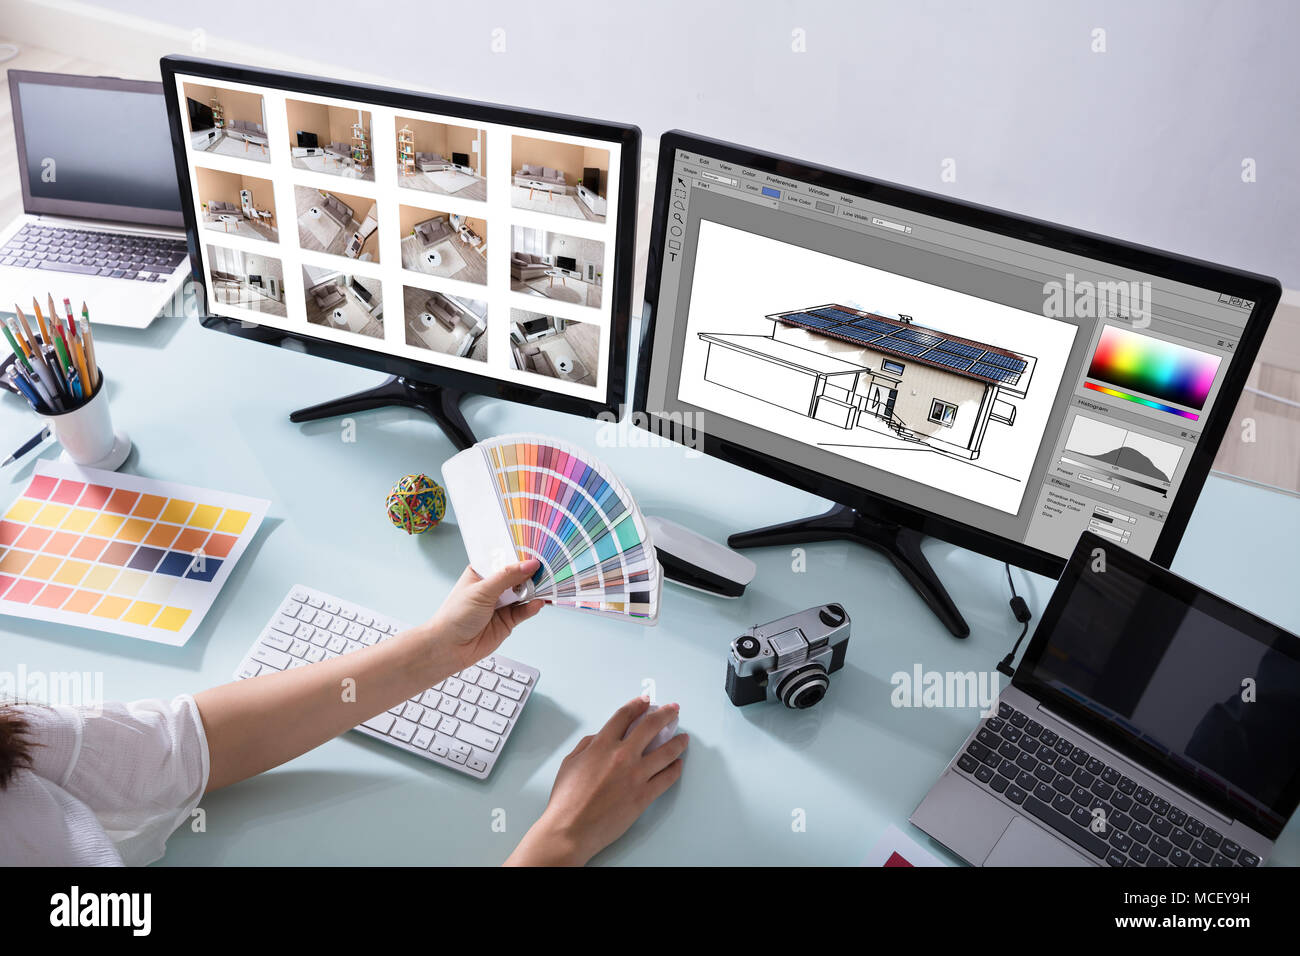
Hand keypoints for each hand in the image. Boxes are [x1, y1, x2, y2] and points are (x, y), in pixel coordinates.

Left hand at [425, 561, 543, 669]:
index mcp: (481, 573)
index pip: (504, 560)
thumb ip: (507, 577)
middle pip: (517, 576)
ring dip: (534, 590)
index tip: (535, 552)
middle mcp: (492, 587)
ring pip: (523, 593)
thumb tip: (529, 565)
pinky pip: (524, 611)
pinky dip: (532, 607)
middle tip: (544, 569)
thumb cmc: (455, 616)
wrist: (449, 648)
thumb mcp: (482, 590)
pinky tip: (537, 603)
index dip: (519, 556)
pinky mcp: (508, 621)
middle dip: (530, 574)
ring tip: (544, 586)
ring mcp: (501, 604)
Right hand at [505, 697, 686, 865]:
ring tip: (684, 737)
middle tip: (673, 709)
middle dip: (665, 714)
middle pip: (651, 726)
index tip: (646, 701)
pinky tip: (678, 764)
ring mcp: (636, 776)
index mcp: (602, 745)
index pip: (625, 716)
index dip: (637, 705)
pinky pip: (667, 778)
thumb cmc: (566, 800)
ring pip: (666, 751)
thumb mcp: (570, 763)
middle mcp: (622, 756)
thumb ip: (588, 745)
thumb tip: (601, 737)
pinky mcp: (644, 796)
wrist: (570, 829)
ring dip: (678, 741)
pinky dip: (675, 769)